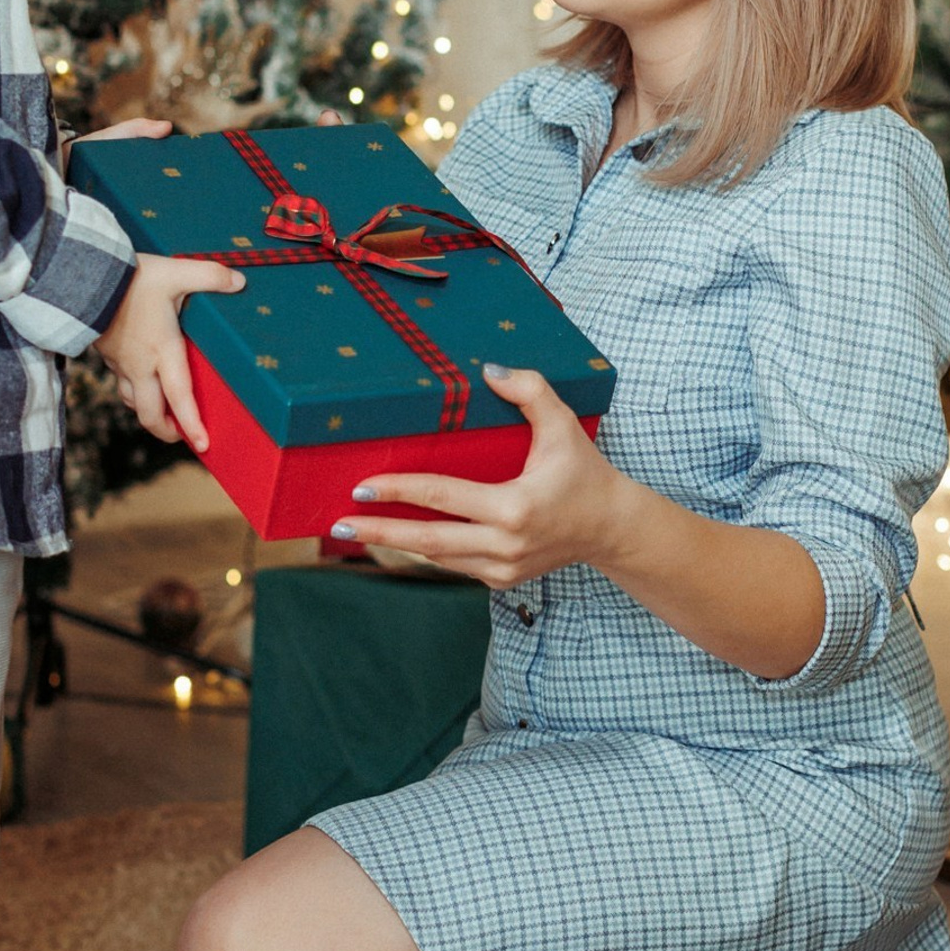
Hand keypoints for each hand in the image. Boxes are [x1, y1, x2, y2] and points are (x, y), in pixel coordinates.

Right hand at [83, 106, 340, 447]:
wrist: (80, 277)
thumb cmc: (130, 278)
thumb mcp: (175, 272)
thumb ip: (209, 276)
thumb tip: (240, 282)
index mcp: (162, 350)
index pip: (179, 398)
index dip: (192, 425)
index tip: (204, 446)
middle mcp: (141, 365)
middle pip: (150, 414)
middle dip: (167, 431)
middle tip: (183, 436)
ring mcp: (120, 363)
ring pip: (134, 401)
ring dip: (150, 412)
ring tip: (165, 414)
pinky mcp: (106, 354)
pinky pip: (122, 383)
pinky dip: (135, 391)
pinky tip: (143, 380)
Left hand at [329, 366, 627, 586]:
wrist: (611, 528)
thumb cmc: (585, 474)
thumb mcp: (563, 426)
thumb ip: (530, 391)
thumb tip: (488, 371)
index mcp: (514, 507)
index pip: (442, 497)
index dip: (399, 491)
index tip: (362, 487)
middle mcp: (505, 544)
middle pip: (427, 539)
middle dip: (379, 532)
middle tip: (338, 523)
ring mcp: (502, 568)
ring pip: (436, 556)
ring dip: (397, 543)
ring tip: (357, 531)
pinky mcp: (502, 580)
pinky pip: (453, 564)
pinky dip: (427, 549)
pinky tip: (400, 537)